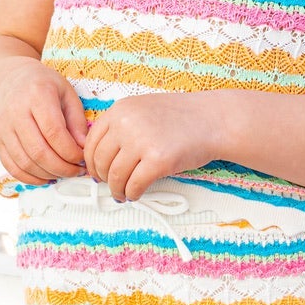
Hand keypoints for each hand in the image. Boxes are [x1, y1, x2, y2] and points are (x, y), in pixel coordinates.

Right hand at [0, 60, 87, 182]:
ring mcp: (2, 128)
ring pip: (25, 163)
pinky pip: (12, 168)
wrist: (8, 81)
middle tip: (77, 170)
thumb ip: (77, 119)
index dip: (71, 151)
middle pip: (39, 152)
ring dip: (49, 174)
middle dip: (62, 167)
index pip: (54, 132)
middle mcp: (15, 112)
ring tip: (65, 173)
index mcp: (36, 95)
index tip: (83, 157)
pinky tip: (47, 177)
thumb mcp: (66, 92)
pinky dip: (31, 178)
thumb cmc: (42, 85)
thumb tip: (83, 147)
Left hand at [83, 93, 223, 200]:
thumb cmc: (182, 117)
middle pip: (100, 160)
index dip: (91, 162)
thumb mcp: (144, 109)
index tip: (96, 172)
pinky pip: (134, 185)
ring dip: (117, 190)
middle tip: (109, 186)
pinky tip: (135, 194)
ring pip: (115, 176)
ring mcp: (141, 142)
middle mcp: (127, 124)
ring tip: (122, 194)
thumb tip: (101, 156)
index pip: (92, 142)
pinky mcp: (157, 161)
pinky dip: (132, 194)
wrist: (213, 120)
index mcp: (121, 110)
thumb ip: (122, 125)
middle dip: (103, 178)